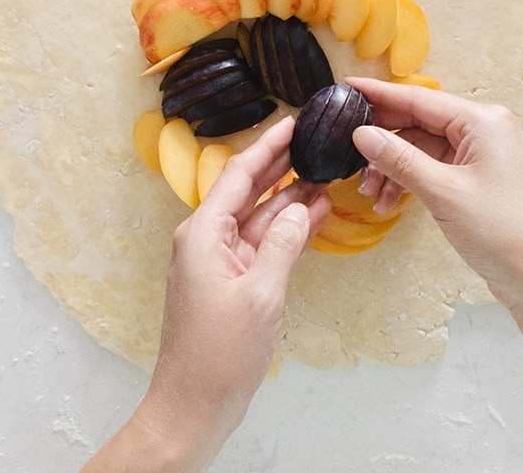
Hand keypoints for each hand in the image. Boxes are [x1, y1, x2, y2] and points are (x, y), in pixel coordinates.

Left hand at [90, 118, 328, 471]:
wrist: (195, 401)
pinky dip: (289, 228)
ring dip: (292, 196)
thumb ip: (284, 244)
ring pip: (262, 216)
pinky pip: (264, 242)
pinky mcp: (233, 280)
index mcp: (203, 234)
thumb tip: (305, 206)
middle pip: (250, 190)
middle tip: (317, 138)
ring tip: (327, 170)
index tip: (295, 121)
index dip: (269, 146)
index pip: (241, 176)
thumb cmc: (219, 352)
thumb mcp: (261, 292)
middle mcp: (207, 240)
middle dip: (283, 164)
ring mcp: (220, 261)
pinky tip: (317, 212)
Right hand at [343, 78, 522, 472]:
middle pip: (420, 122)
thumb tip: (363, 133)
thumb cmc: (501, 230)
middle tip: (344, 151)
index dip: (379, 94)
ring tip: (366, 192)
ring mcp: (484, 155)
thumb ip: (400, 159)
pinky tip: (386, 202)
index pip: (420, 98)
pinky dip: (410, 181)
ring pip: (424, 148)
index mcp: (483, 121)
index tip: (344, 87)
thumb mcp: (443, 191)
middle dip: (383, 139)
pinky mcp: (480, 179)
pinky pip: (435, 168)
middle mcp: (486, 130)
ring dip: (393, 167)